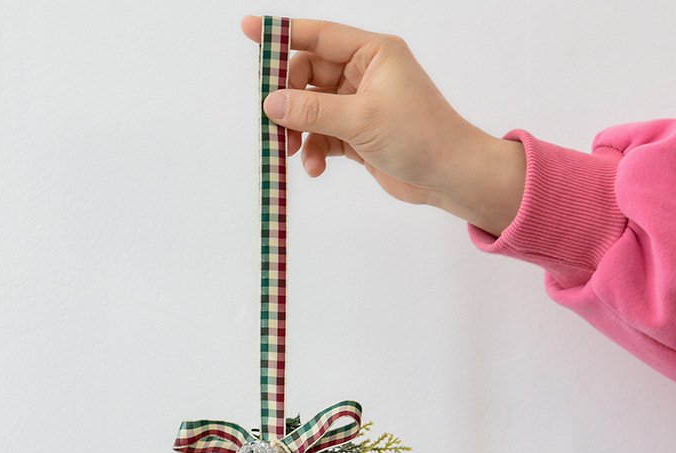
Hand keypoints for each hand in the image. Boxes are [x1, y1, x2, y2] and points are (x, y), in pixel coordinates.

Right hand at [242, 16, 525, 236]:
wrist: (448, 176)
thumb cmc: (420, 136)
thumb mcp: (362, 119)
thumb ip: (313, 112)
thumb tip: (272, 104)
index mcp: (372, 53)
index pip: (318, 36)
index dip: (281, 35)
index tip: (248, 31)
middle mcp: (364, 74)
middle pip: (307, 77)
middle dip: (288, 102)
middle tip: (272, 125)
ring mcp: (359, 105)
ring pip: (311, 111)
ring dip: (298, 133)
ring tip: (291, 153)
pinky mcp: (357, 135)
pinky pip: (321, 137)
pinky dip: (314, 152)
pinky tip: (315, 168)